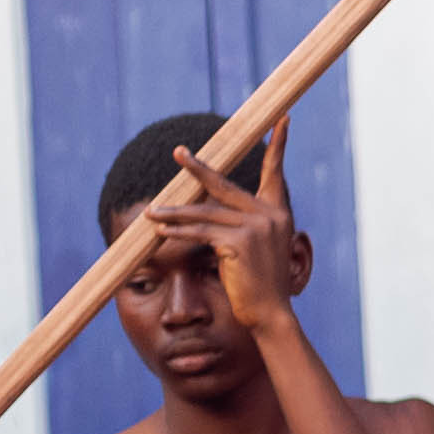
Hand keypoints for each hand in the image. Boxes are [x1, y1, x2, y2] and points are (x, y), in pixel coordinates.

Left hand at [147, 148, 309, 344]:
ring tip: (152, 212)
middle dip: (198, 168)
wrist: (270, 313)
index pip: (276, 173)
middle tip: (177, 152)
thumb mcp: (258, 248)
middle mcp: (270, 216)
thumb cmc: (262, 285)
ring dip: (174, 213)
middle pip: (225, 185)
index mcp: (279, 214)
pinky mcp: (238, 243)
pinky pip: (200, 232)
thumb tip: (211, 211)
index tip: (282, 120)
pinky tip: (160, 230)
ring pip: (204, 212)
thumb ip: (243, 225)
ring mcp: (255, 227)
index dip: (278, 146)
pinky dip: (177, 231)